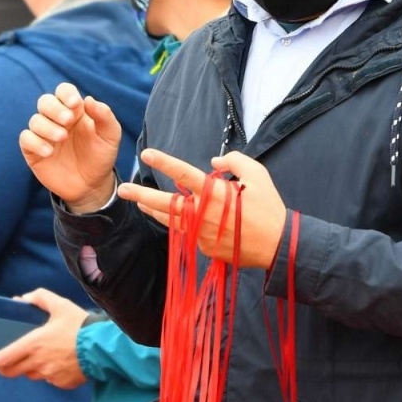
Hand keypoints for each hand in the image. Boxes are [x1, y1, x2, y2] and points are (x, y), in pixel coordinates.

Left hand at [0, 289, 87, 389]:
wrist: (102, 346)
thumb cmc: (80, 325)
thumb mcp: (59, 305)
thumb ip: (39, 298)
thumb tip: (22, 299)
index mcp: (33, 344)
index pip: (3, 357)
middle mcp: (38, 362)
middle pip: (12, 371)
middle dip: (6, 366)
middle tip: (8, 358)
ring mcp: (50, 375)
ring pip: (31, 374)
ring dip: (30, 367)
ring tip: (43, 353)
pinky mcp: (62, 383)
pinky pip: (49, 379)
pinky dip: (50, 371)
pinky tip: (60, 360)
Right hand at [20, 83, 123, 211]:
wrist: (91, 185)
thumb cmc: (100, 157)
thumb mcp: (110, 136)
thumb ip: (104, 116)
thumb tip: (88, 99)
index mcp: (75, 111)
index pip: (64, 91)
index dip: (66, 93)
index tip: (74, 103)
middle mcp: (57, 120)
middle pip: (45, 101)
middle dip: (54, 108)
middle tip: (68, 121)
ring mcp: (44, 135)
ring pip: (35, 120)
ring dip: (47, 127)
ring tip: (62, 138)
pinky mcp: (34, 151)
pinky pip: (26, 139)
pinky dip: (35, 142)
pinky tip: (49, 152)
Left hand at [118, 149, 286, 269]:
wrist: (278, 246)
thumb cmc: (269, 207)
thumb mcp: (258, 175)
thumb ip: (234, 161)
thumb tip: (213, 162)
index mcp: (214, 193)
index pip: (183, 173)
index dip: (164, 162)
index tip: (146, 153)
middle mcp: (203, 213)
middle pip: (165, 203)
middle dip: (142, 195)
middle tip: (123, 189)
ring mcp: (201, 233)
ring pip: (170, 220)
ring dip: (154, 210)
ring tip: (140, 203)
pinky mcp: (204, 247)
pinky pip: (188, 231)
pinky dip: (181, 223)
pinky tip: (174, 217)